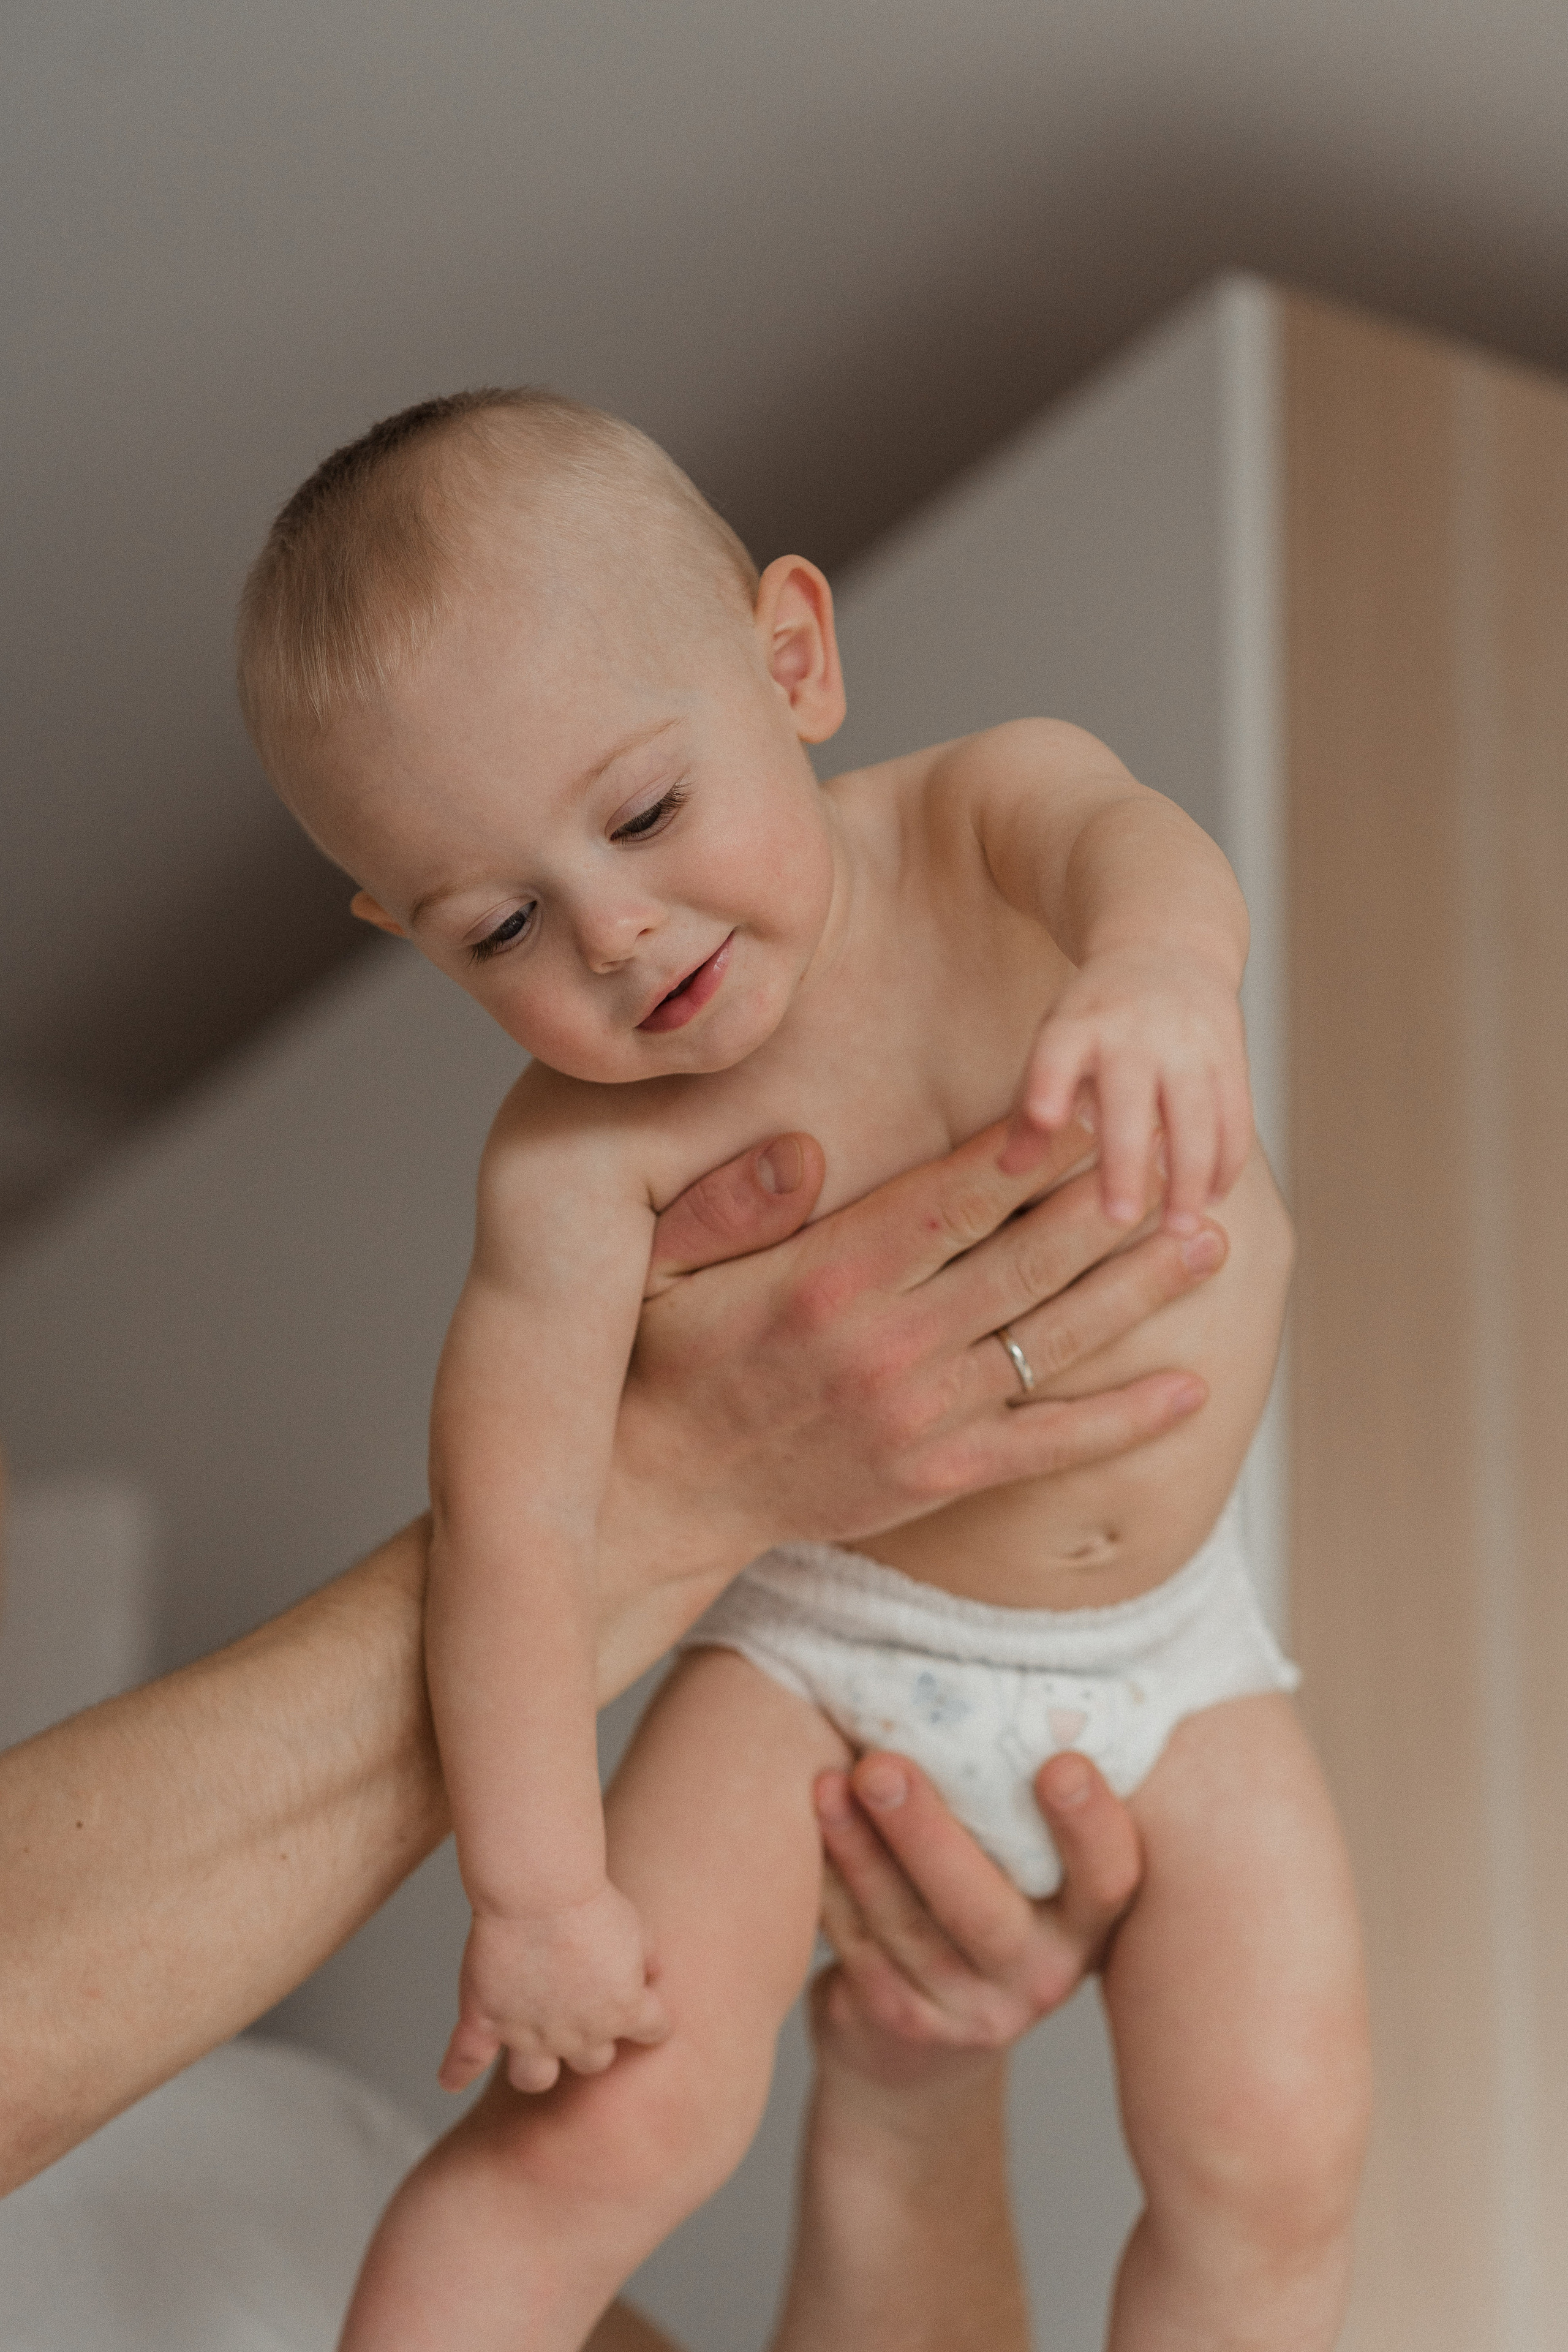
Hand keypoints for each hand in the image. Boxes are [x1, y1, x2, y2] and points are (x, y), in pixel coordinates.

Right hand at [437, 1884, 668, 2095]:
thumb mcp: (637, 1928)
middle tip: (581, 2007)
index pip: (654, 2032)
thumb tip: (653, 1974)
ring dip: (537, 2066)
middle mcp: (578, 2034)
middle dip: (590, 2039)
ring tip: (533, 2048)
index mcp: (624, 2011)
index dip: (647, 2017)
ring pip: (535, 2077)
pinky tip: (452, 2080)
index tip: (639, 2001)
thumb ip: (647, 1959)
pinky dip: (456, 2072)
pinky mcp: (485, 2021)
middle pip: (594, 2061)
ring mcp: (528, 2033)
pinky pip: (465, 2061)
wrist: (538, 1890)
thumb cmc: (590, 1901)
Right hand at [596, 1118, 1225, 1685]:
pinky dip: (1120, 1421)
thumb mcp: (664, 1264)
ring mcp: (919, 1417)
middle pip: (1025, 1262)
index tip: (1100, 1108)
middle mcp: (886, 1344)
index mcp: (830, 1276)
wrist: (665, 1492)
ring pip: (1051, 1343)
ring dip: (1139, 1293)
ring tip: (1212, 1243)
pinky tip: (1188, 1392)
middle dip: (1115, 1207)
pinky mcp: (936, 1478)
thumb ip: (733, 1202)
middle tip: (1189, 1162)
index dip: (1035, 1152)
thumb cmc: (671, 1358)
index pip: (952, 1198)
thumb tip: (803, 1148)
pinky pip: (1046, 1447)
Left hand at [811, 1747, 1140, 2092]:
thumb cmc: (995, 1893)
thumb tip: (1012, 1653)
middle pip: (984, 1909)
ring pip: (907, 1927)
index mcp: (1090, 1922)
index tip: (1059, 1763)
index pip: (1109, 1877)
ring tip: (828, 1782)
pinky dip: (830, 1883)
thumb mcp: (1037, 1862)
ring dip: (861, 1850)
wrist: (935, 2030)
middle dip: (928, 1834)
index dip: (1090, 1826)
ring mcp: (969, 2010)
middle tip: (881, 1764)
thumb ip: (1030, 1793)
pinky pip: (858, 1946)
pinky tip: (811, 1825)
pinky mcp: (901, 2021)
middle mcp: (1041, 1973)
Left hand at [1000, 945, 1252, 1232]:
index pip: (1057, 1052)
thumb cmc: (1094, 1017)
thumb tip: (1007, 1172)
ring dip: (1190, 1176)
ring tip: (1178, 1229)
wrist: (1166, 947)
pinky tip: (1211, 1200)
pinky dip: (1226, 1162)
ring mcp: (1188, 1042)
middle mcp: (1134, 1031)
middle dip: (1125, 1160)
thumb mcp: (1053, 1043)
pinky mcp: (1232, 1056)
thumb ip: (1028, 1110)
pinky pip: (1235, 1116)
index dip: (1048, 1084)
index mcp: (1077, 1025)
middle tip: (1117, 1219)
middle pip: (1131, 1100)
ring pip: (1196, 1116)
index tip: (1045, 1120)